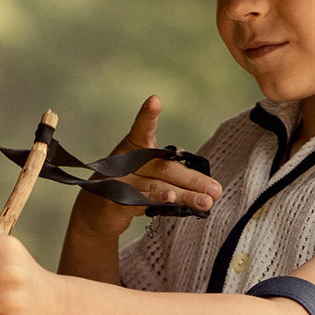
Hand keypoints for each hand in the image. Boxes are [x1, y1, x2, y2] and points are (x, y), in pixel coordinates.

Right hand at [81, 93, 222, 234]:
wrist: (98, 213)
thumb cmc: (132, 187)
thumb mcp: (152, 175)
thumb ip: (177, 177)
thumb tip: (211, 189)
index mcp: (135, 147)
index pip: (143, 129)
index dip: (147, 116)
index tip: (154, 100)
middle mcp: (125, 162)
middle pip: (164, 168)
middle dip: (192, 180)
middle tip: (215, 189)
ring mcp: (118, 182)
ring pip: (157, 186)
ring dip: (183, 195)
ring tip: (205, 201)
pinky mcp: (114, 203)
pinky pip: (139, 201)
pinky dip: (156, 201)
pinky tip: (170, 200)